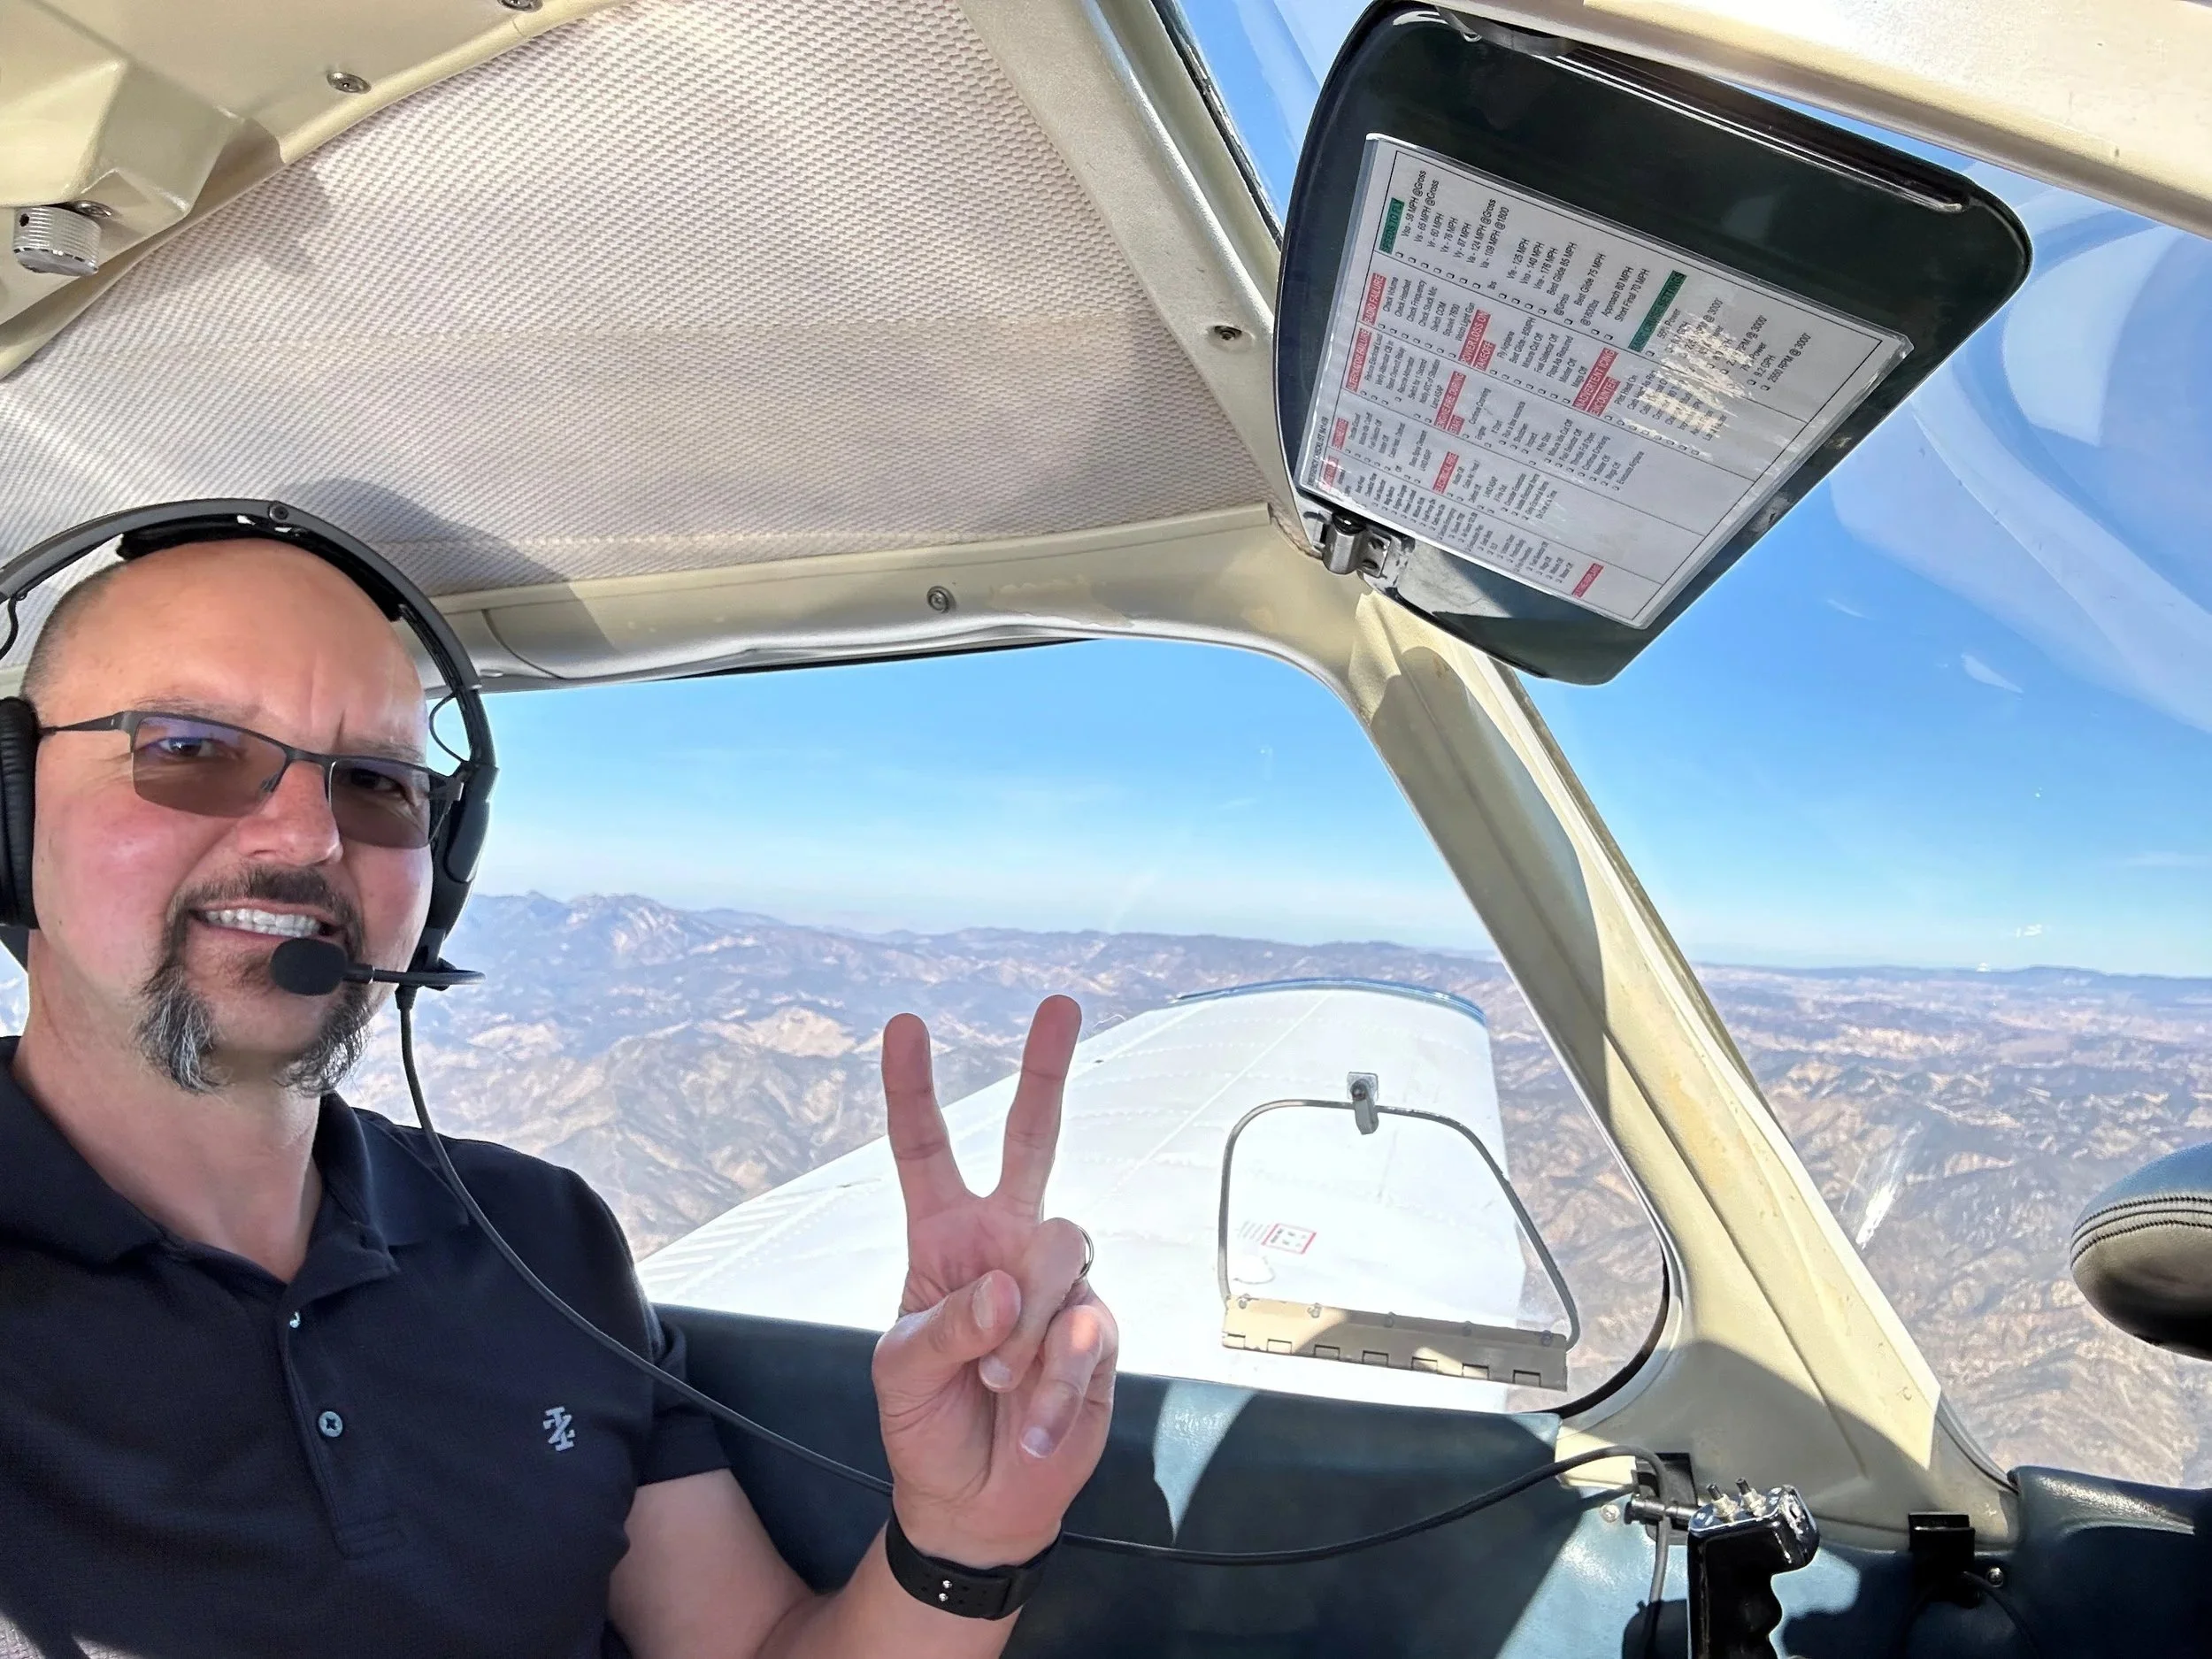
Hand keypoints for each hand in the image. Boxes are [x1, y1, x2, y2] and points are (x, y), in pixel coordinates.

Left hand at [869, 995, 1118, 1567]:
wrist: (977, 1503)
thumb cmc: (925, 1424)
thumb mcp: (899, 1374)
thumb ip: (946, 1325)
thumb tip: (1008, 1288)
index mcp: (942, 1237)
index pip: (925, 1150)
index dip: (913, 1089)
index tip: (906, 1024)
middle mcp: (1005, 1242)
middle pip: (1033, 1142)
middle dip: (1046, 1071)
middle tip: (1059, 1003)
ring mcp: (1057, 1283)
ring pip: (1062, 1246)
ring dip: (1023, 1328)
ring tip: (995, 1385)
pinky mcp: (1098, 1331)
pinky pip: (1085, 1331)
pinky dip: (1052, 1386)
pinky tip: (1029, 1422)